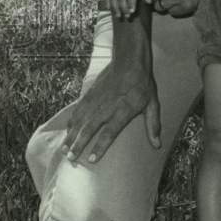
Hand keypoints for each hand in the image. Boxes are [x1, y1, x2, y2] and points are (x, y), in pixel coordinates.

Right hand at [62, 42, 160, 162]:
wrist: (129, 61)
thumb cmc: (143, 84)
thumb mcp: (153, 104)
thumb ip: (153, 125)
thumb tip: (157, 145)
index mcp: (123, 111)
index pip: (109, 132)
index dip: (100, 146)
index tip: (91, 160)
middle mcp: (106, 107)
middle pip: (89, 128)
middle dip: (79, 144)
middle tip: (71, 158)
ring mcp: (96, 100)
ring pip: (80, 120)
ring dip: (71, 135)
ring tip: (63, 150)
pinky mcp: (90, 94)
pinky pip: (78, 110)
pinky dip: (71, 122)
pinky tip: (67, 131)